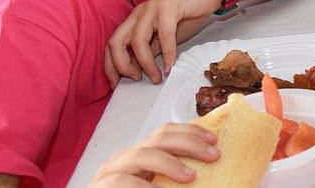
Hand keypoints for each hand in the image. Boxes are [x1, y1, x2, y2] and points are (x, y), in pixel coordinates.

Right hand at [90, 123, 219, 186]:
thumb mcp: (158, 182)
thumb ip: (175, 174)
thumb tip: (211, 164)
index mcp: (141, 154)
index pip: (166, 132)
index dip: (191, 131)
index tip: (214, 140)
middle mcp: (126, 158)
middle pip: (158, 138)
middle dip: (189, 143)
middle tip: (213, 155)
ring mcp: (109, 171)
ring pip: (140, 155)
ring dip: (168, 163)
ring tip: (190, 176)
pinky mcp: (99, 186)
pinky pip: (120, 181)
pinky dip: (142, 186)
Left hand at [104, 0, 222, 85]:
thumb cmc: (188, 15)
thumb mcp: (164, 38)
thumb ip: (151, 50)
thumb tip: (138, 71)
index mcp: (134, 20)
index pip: (112, 44)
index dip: (110, 66)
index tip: (117, 84)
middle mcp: (138, 13)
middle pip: (116, 42)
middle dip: (121, 65)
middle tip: (136, 78)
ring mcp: (152, 8)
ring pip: (137, 41)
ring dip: (146, 63)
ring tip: (156, 77)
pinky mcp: (168, 7)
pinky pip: (164, 34)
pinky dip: (167, 53)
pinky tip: (171, 65)